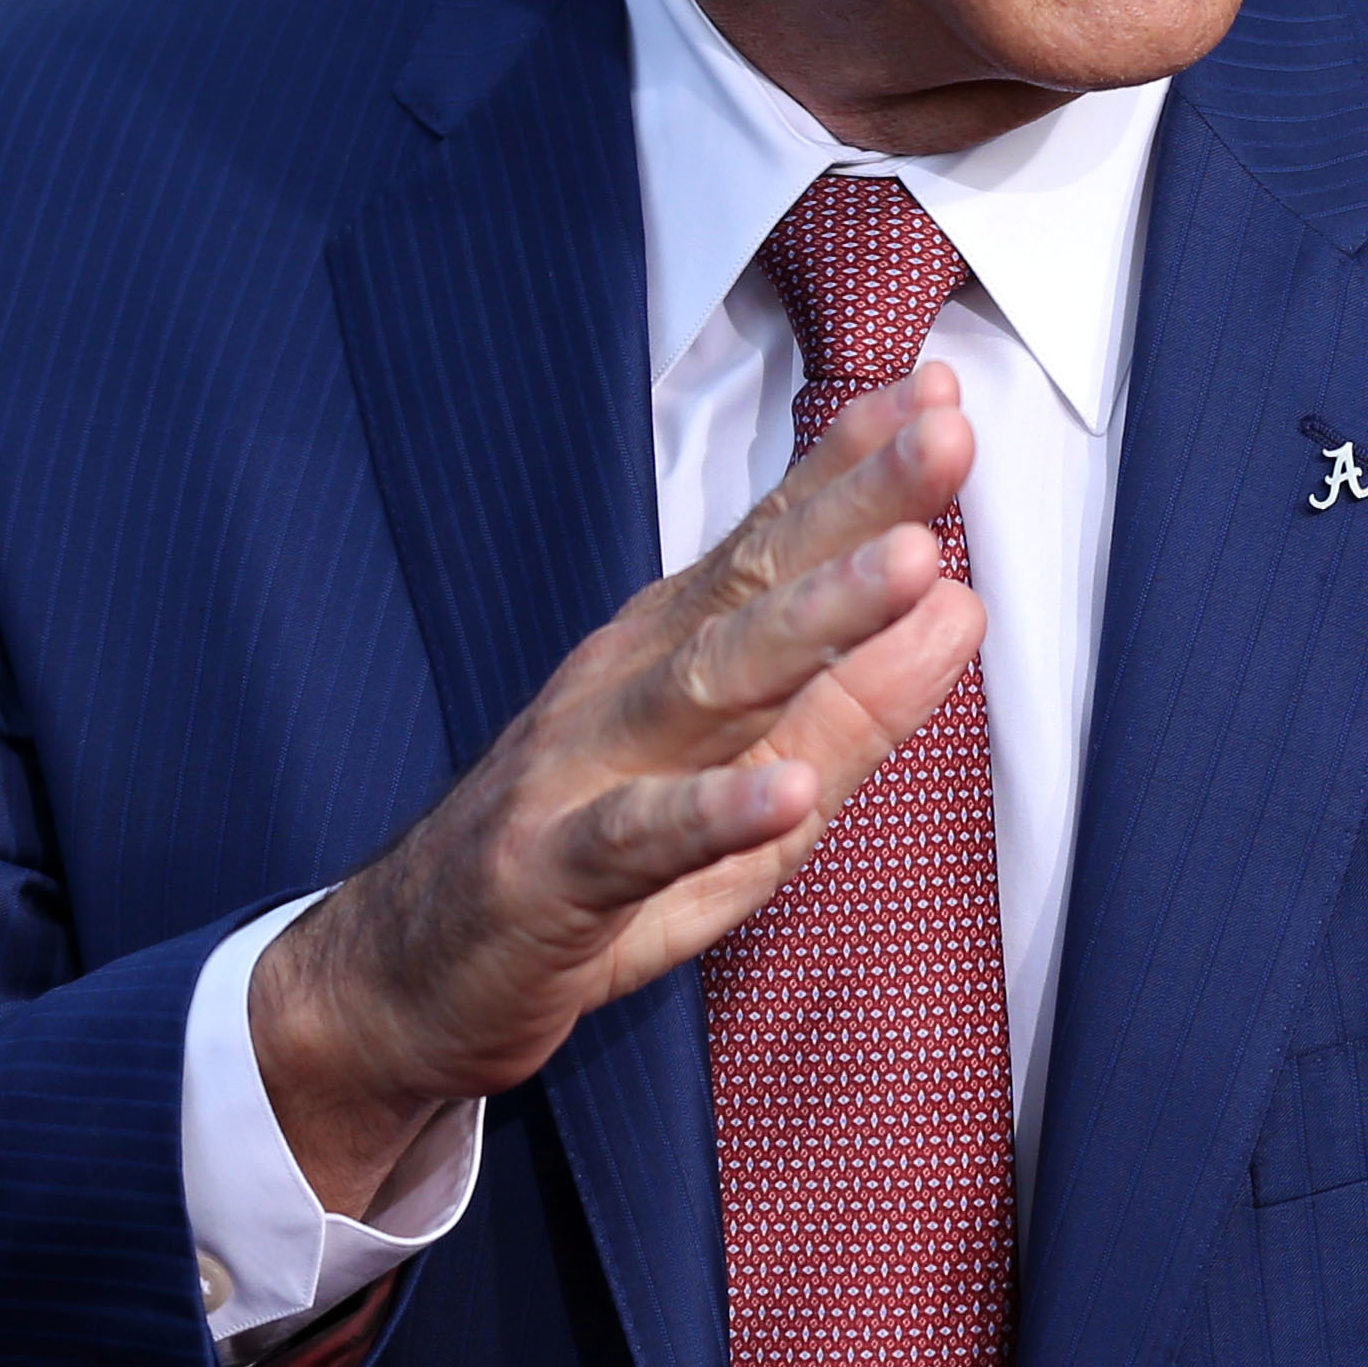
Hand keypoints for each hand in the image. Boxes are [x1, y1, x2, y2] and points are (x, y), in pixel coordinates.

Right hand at [248, 368, 984, 1208]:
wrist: (405, 978)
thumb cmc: (585, 870)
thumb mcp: (749, 792)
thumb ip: (852, 706)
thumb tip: (962, 605)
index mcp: (671, 650)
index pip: (775, 537)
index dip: (858, 464)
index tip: (942, 388)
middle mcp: (626, 684)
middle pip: (755, 582)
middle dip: (858, 504)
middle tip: (950, 434)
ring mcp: (581, 771)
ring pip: (706, 683)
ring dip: (813, 620)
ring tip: (912, 566)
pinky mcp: (549, 873)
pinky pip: (636, 837)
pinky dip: (713, 814)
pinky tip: (787, 792)